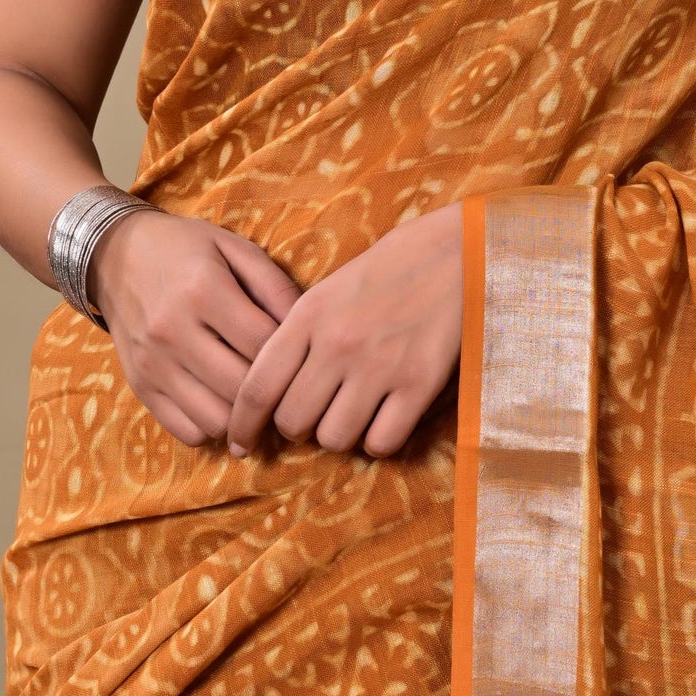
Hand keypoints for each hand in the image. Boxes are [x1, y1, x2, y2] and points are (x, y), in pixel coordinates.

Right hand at [88, 209, 302, 447]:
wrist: (113, 254)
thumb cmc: (184, 248)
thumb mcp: (234, 248)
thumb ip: (275, 286)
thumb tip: (309, 331)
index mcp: (204, 290)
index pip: (264, 345)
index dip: (292, 356)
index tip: (302, 356)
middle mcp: (174, 331)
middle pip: (242, 389)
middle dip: (272, 392)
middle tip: (285, 385)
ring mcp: (153, 364)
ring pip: (216, 420)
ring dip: (243, 416)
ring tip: (252, 396)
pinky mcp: (140, 386)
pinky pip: (186, 431)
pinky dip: (211, 426)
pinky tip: (220, 402)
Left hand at [225, 204, 463, 460]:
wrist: (456, 251)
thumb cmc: (389, 270)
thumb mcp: (328, 291)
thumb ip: (297, 336)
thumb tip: (269, 392)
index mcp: (308, 316)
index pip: (257, 387)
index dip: (241, 425)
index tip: (239, 443)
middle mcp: (338, 344)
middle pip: (292, 422)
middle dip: (297, 427)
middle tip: (313, 415)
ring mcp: (379, 366)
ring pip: (334, 439)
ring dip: (339, 434)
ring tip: (352, 413)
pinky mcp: (419, 384)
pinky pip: (382, 442)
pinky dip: (379, 440)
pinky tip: (385, 418)